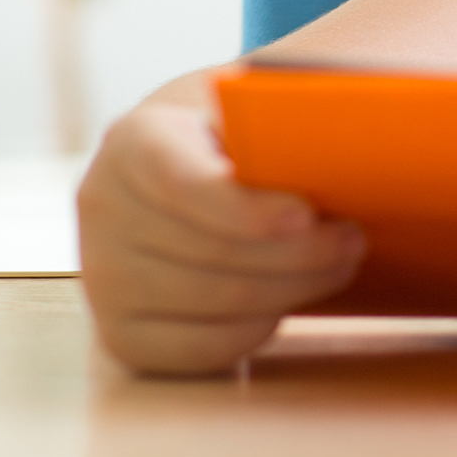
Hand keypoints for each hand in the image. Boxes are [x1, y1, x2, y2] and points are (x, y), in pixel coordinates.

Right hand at [76, 83, 364, 374]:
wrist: (188, 178)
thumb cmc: (238, 138)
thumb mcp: (250, 108)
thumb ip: (281, 116)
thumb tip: (345, 130)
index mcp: (132, 141)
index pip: (182, 182)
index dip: (245, 208)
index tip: (306, 215)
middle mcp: (103, 208)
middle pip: (208, 250)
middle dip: (296, 252)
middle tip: (353, 240)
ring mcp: (104, 277)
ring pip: (212, 300)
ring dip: (291, 287)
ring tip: (339, 264)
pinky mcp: (121, 334)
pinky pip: (199, 348)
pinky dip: (256, 329)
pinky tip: (288, 301)